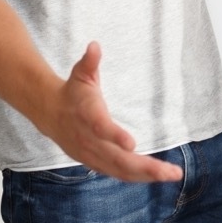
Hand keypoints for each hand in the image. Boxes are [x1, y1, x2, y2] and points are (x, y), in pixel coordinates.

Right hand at [42, 42, 182, 182]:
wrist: (49, 113)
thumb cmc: (72, 91)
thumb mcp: (80, 73)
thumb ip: (89, 61)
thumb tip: (94, 45)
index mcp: (88, 115)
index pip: (101, 128)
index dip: (115, 136)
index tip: (132, 143)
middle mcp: (89, 140)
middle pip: (118, 158)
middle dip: (146, 166)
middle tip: (170, 171)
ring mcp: (91, 155)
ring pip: (120, 170)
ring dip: (146, 175)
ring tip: (171, 174)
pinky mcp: (94, 163)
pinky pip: (117, 173)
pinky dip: (136, 177)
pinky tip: (156, 176)